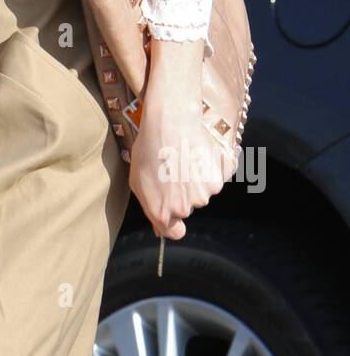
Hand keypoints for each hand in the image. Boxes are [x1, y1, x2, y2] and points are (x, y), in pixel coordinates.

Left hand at [128, 96, 226, 240]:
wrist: (170, 122)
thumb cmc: (149, 149)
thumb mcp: (138, 181)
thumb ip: (150, 207)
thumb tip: (159, 229)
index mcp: (162, 212)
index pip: (174, 233)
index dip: (173, 225)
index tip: (174, 218)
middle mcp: (185, 207)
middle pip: (186, 209)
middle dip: (180, 195)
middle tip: (172, 170)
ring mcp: (203, 194)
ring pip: (201, 194)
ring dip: (194, 181)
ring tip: (182, 159)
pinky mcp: (217, 180)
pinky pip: (213, 180)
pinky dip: (208, 170)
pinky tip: (195, 155)